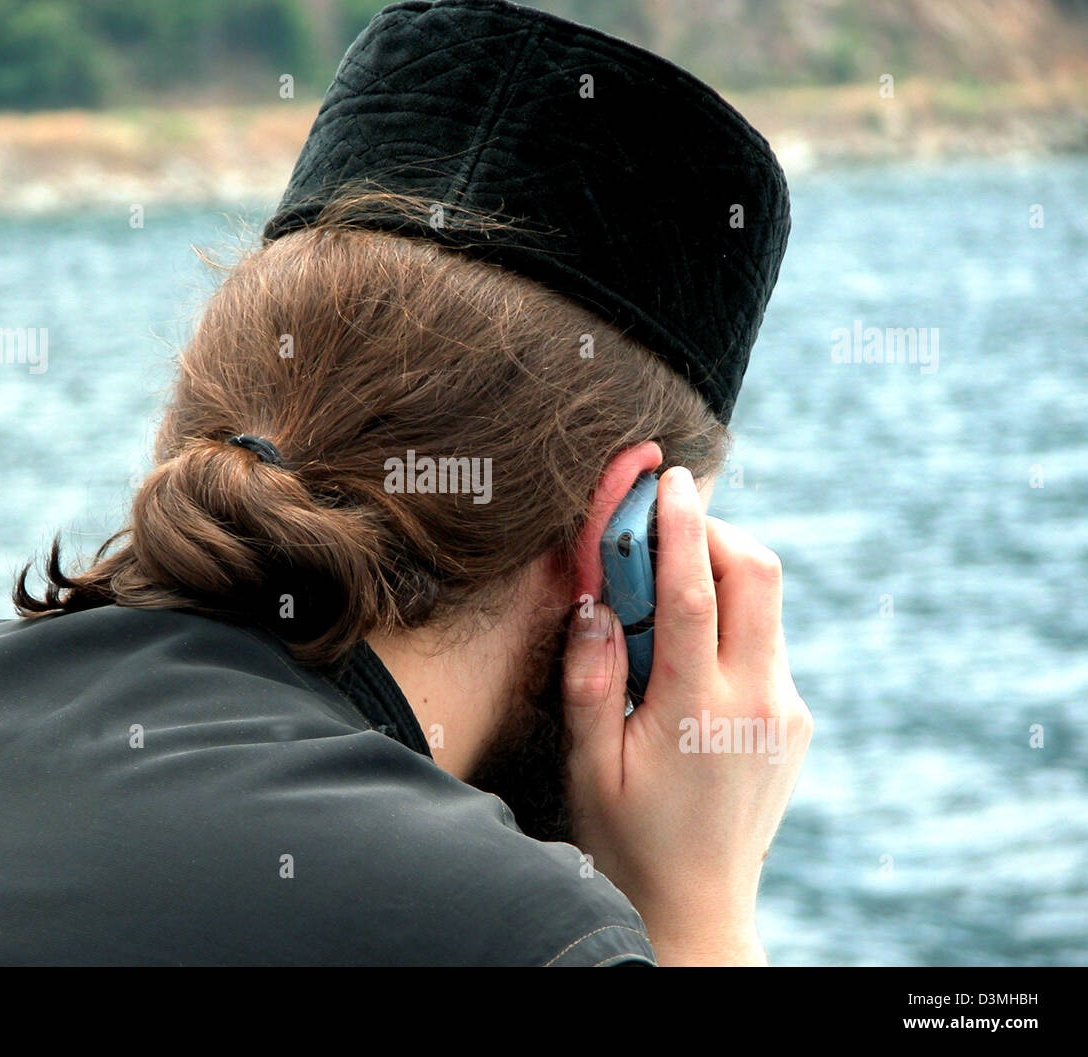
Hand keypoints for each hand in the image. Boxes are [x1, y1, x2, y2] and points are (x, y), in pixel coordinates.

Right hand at [562, 465, 812, 965]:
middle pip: (757, 574)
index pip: (696, 593)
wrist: (698, 906)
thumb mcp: (590, 766)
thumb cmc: (629, 838)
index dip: (681, 527)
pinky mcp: (796, 718)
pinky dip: (732, 621)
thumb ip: (590, 680)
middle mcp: (757, 701)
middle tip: (664, 531)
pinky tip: (690, 657)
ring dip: (722, 575)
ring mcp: (785, 709)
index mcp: (697, 710)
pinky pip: (767, 641)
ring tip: (665, 598)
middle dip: (714, 532)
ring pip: (767, 603)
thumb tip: (593, 603)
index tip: (670, 480)